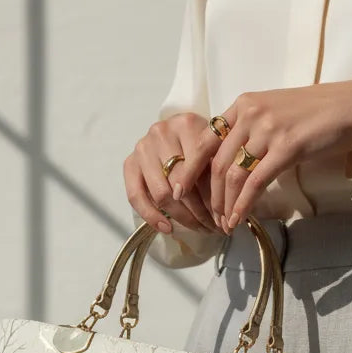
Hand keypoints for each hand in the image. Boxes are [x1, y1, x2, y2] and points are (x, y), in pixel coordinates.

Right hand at [123, 112, 220, 235]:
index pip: (199, 167)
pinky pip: (136, 195)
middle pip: (180, 181)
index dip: (211, 196)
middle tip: (212, 227)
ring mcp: (142, 147)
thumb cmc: (200, 145)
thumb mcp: (214, 150)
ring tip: (197, 228)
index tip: (222, 216)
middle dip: (199, 210)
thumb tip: (219, 212)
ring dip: (181, 216)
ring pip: (161, 192)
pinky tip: (167, 228)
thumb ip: (215, 172)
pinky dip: (152, 216)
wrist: (177, 133)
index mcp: (186, 124)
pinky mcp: (130, 163)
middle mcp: (161, 132)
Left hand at [169, 79, 351, 231]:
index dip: (189, 169)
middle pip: (216, 162)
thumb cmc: (315, 115)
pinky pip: (256, 181)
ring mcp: (268, 128)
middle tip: (209, 219)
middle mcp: (250, 113)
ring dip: (225, 204)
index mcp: (242, 105)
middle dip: (209, 196)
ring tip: (225, 224)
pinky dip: (244, 204)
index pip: (204, 140)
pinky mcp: (287, 145)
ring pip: (233, 173)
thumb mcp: (273, 114)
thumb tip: (229, 165)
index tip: (179, 191)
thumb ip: (249, 132)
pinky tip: (239, 219)